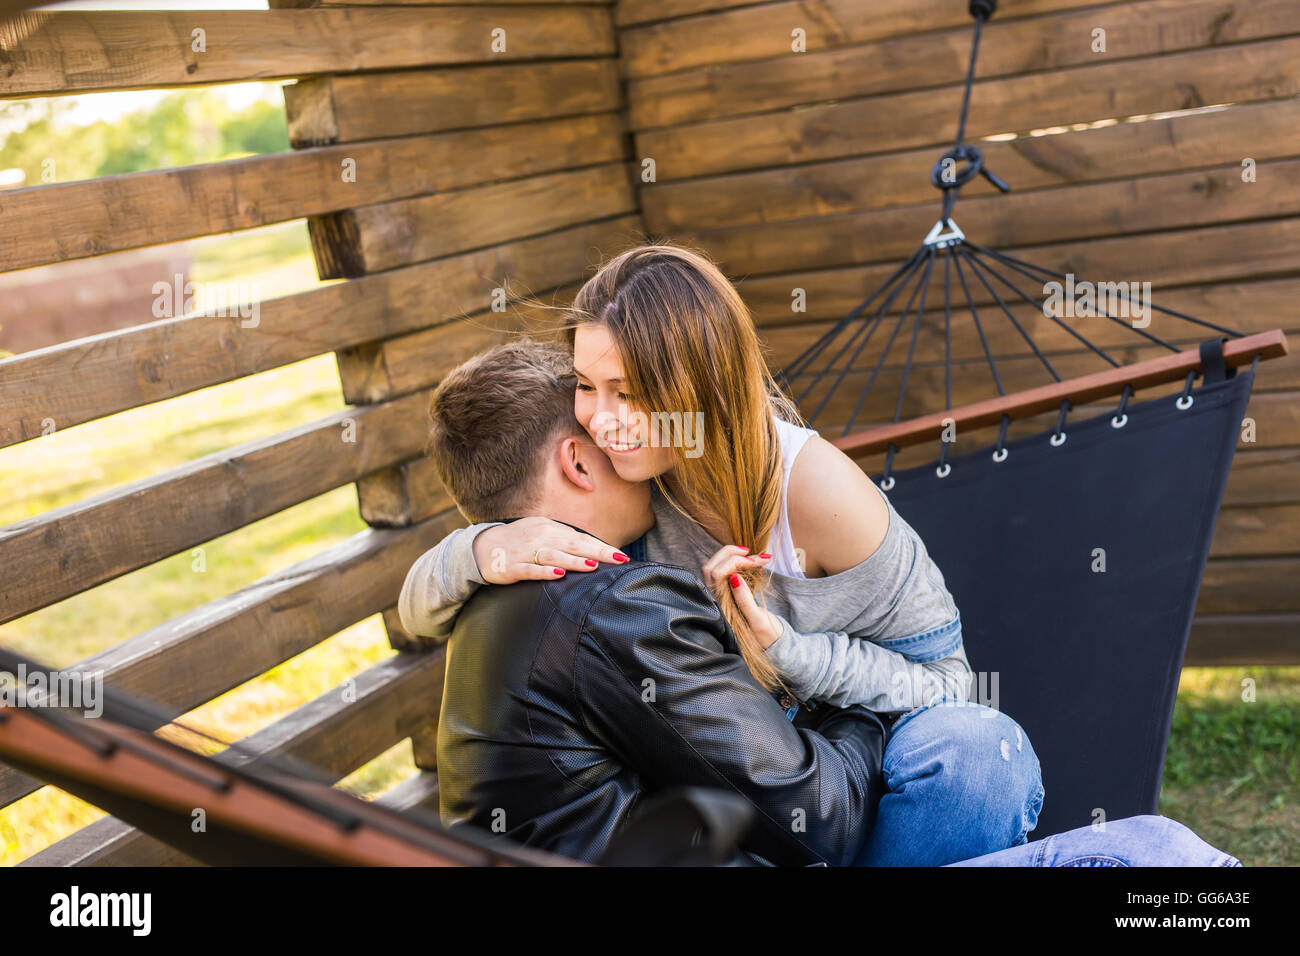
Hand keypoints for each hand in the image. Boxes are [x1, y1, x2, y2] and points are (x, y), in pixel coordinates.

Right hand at [471, 516, 629, 584]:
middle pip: (572, 544)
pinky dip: (544, 571)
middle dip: (596, 552)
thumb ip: (564, 540)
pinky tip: (558, 574)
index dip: (601, 546)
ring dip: (573, 560)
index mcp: (549, 528)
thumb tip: (593, 549)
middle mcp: (539, 537)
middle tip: (617, 559)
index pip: (580, 538)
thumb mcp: (542, 533)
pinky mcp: (511, 567)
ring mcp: (524, 552)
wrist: (481, 547)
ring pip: (553, 555)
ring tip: (592, 565)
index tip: (621, 555)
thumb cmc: (519, 542)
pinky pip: (530, 569)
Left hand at [701, 545, 781, 649]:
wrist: (769, 647)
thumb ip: (744, 600)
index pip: (717, 573)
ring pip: (715, 568)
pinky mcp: (725, 596)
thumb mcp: (758, 621)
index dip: (736, 562)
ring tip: (751, 556)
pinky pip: (722, 573)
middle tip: (751, 552)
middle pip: (711, 566)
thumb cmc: (765, 637)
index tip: (757, 562)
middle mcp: (715, 601)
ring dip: (731, 557)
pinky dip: (734, 563)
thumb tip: (734, 577)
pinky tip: (748, 563)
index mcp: (721, 608)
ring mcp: (718, 598)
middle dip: (731, 553)